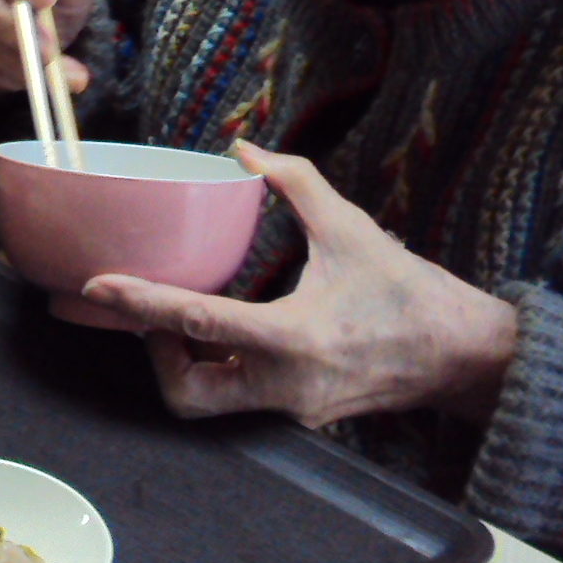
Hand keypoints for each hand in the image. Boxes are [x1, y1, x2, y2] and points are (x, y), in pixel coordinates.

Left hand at [82, 142, 521, 428]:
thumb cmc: (411, 292)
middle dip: (155, 354)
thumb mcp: (352, 229)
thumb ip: (295, 182)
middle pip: (186, 392)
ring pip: (209, 402)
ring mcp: (293, 409)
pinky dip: (219, 366)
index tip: (95, 285)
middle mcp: (285, 386)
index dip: (138, 302)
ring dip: (185, 362)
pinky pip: (240, 397)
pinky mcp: (302, 415)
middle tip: (149, 311)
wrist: (468, 357)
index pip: (194, 322)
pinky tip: (219, 330)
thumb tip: (245, 147)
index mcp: (293, 340)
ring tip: (182, 316)